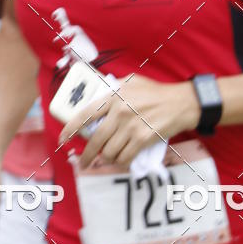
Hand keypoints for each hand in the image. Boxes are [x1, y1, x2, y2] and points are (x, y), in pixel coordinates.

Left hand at [58, 75, 199, 169]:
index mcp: (113, 97)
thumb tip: (97, 96)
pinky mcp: (142, 139)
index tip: (62, 139)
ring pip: (109, 151)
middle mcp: (119, 112)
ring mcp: (131, 127)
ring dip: (106, 158)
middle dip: (87, 155)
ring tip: (107, 158)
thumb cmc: (155, 91)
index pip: (85, 114)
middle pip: (96, 140)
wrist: (179, 103)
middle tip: (84, 162)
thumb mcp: (131, 81)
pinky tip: (120, 160)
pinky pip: (124, 157)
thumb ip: (113, 88)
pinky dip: (120, 162)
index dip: (70, 128)